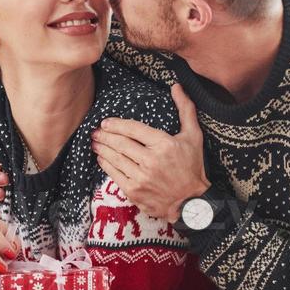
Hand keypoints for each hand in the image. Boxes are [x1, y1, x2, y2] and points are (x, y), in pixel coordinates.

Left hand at [92, 83, 209, 222]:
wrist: (191, 202)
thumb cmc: (192, 167)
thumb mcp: (194, 136)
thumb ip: (185, 109)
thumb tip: (176, 86)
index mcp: (164, 145)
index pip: (133, 129)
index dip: (116, 124)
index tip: (106, 122)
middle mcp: (151, 161)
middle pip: (120, 143)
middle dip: (105, 135)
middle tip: (95, 131)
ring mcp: (141, 178)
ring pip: (115, 158)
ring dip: (102, 148)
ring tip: (95, 142)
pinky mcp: (134, 192)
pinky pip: (114, 175)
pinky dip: (105, 165)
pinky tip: (101, 158)